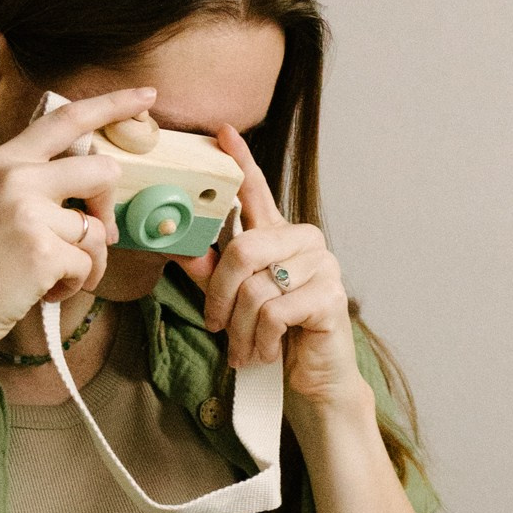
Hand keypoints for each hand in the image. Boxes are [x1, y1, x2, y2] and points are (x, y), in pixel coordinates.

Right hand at [0, 88, 153, 352]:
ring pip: (98, 229)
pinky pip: (87, 265)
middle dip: (107, 209)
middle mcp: (17, 176)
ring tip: (54, 276)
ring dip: (88, 261)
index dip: (112, 104)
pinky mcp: (43, 250)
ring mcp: (29, 211)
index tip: (146, 96)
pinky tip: (43, 291)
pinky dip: (74, 285)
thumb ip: (37, 186)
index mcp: (5, 160)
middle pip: (102, 171)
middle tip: (94, 237)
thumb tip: (96, 197)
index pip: (68, 118)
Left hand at [198, 131, 362, 414]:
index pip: (257, 191)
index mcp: (280, 236)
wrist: (317, 380)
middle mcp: (305, 241)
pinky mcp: (330, 296)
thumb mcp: (237, 303)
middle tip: (216, 326)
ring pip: (256, 288)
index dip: (240, 161)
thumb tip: (181, 250)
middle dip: (220, 295)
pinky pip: (275, 312)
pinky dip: (262, 340)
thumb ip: (213, 275)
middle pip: (243, 250)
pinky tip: (267, 351)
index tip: (222, 132)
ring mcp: (323, 266)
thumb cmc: (278, 336)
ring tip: (245, 349)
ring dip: (241, 329)